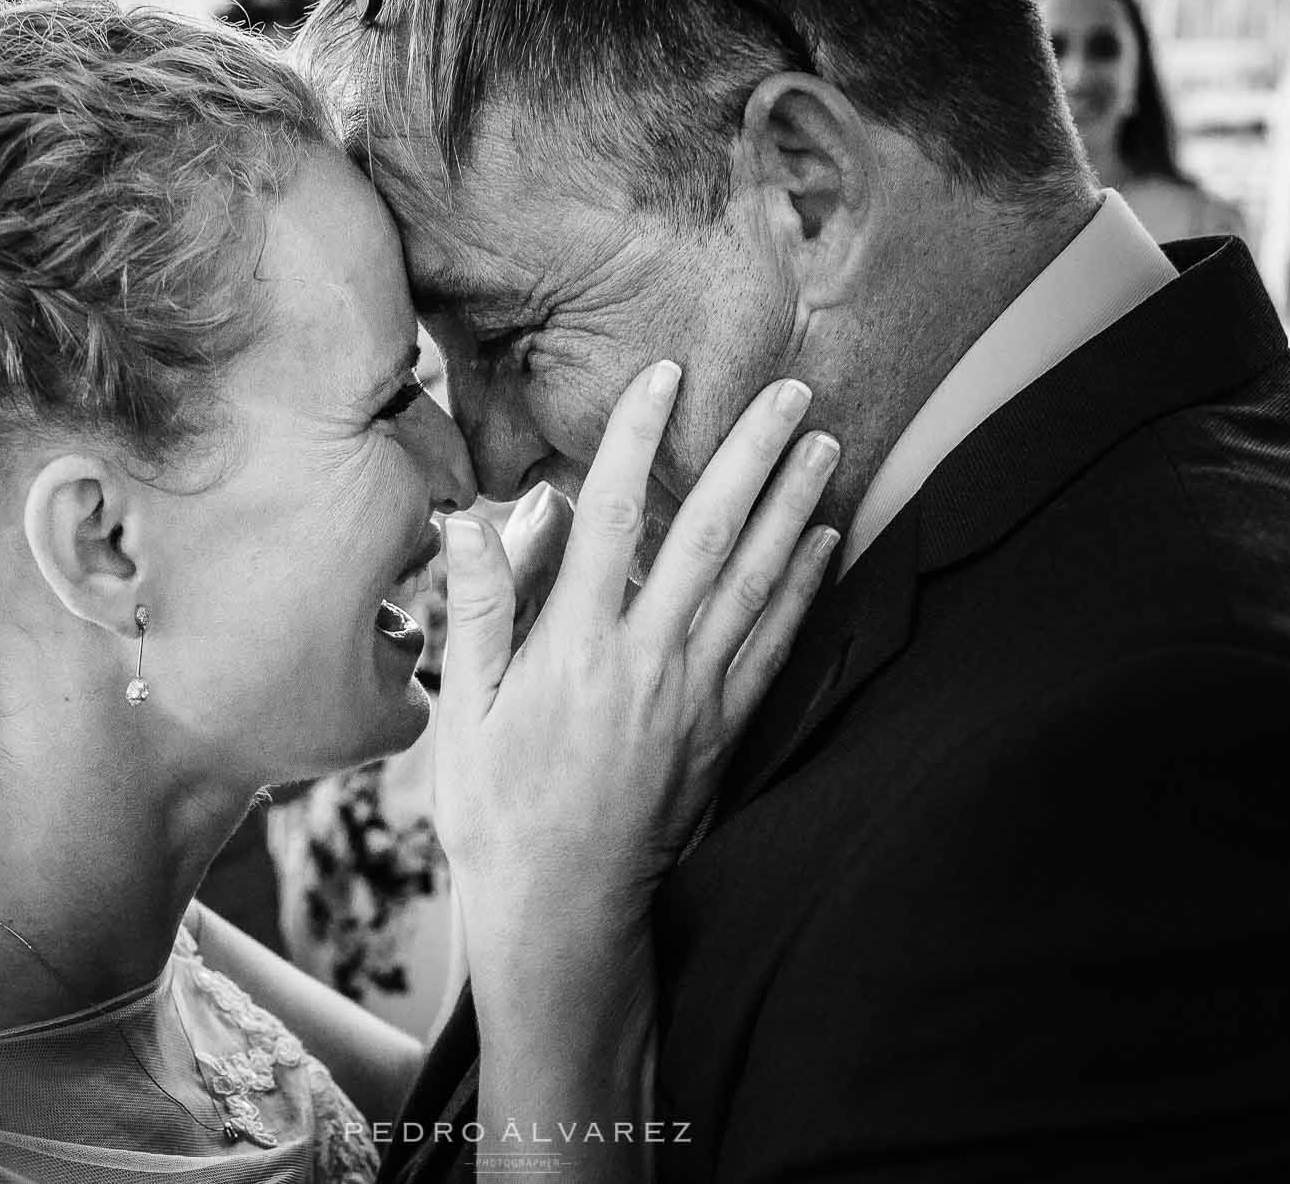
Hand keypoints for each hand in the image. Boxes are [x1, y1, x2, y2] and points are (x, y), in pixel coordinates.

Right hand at [433, 363, 839, 933]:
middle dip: (751, 454)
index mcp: (574, 649)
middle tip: (788, 388)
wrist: (563, 912)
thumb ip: (477, 612)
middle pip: (709, 536)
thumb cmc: (498, 811)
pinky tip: (827, 539)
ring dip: (793, 505)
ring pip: (756, 582)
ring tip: (824, 441)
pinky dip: (805, 588)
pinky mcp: (724, 730)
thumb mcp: (462, 711)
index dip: (638, 440)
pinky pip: (775, 645)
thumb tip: (468, 521)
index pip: (612, 519)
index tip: (663, 376)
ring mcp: (695, 697)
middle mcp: (647, 662)